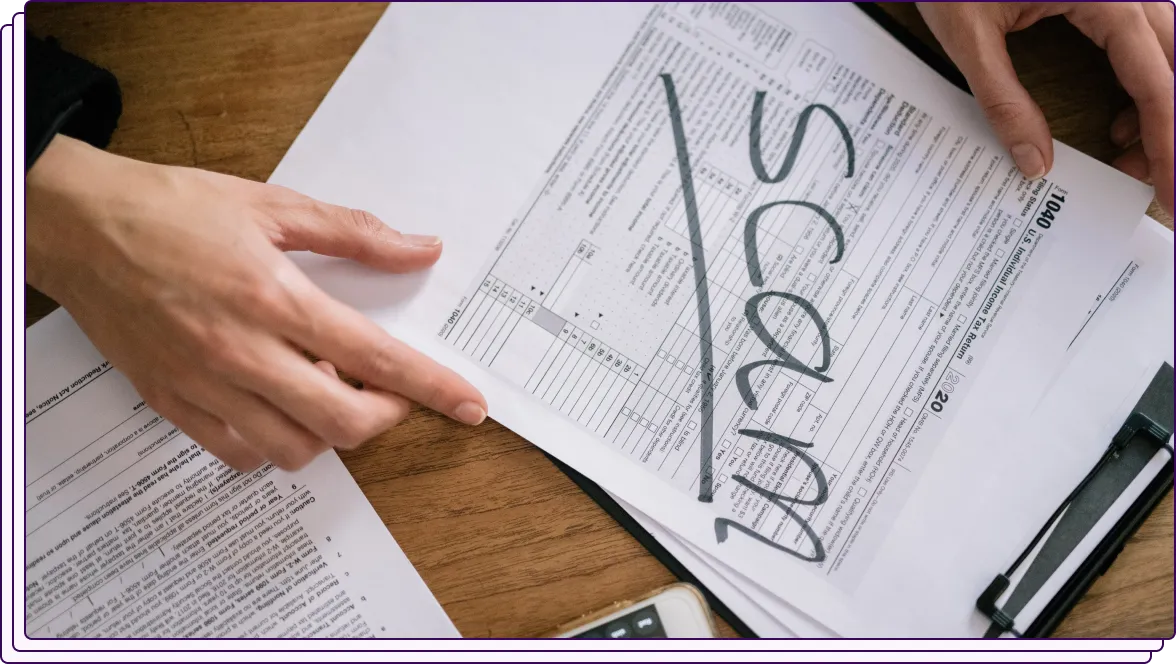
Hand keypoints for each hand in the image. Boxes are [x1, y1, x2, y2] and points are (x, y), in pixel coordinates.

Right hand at [27, 135, 487, 471]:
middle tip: (388, 391)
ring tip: (328, 390)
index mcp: (274, 298)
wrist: (79, 226)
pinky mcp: (172, 403)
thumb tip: (420, 249)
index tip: (469, 404)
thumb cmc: (172, 210)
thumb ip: (355, 233)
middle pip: (343, 422)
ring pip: (294, 448)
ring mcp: (204, 386)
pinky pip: (239, 453)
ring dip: (330, 431)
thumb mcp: (272, 206)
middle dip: (386, 416)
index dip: (432, 387)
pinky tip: (279, 407)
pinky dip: (273, 443)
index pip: (376, 359)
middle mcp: (242, 353)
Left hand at [917, 2, 1173, 214]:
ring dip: (1159, 109)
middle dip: (1170, 134)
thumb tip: (1033, 162)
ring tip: (1125, 154)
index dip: (1169, 142)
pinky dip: (1145, 84)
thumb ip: (1001, 99)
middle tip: (1156, 186)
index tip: (1171, 189)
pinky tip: (1119, 117)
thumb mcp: (968, 35)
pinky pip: (1151, 41)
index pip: (1157, 81)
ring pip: (1173, 54)